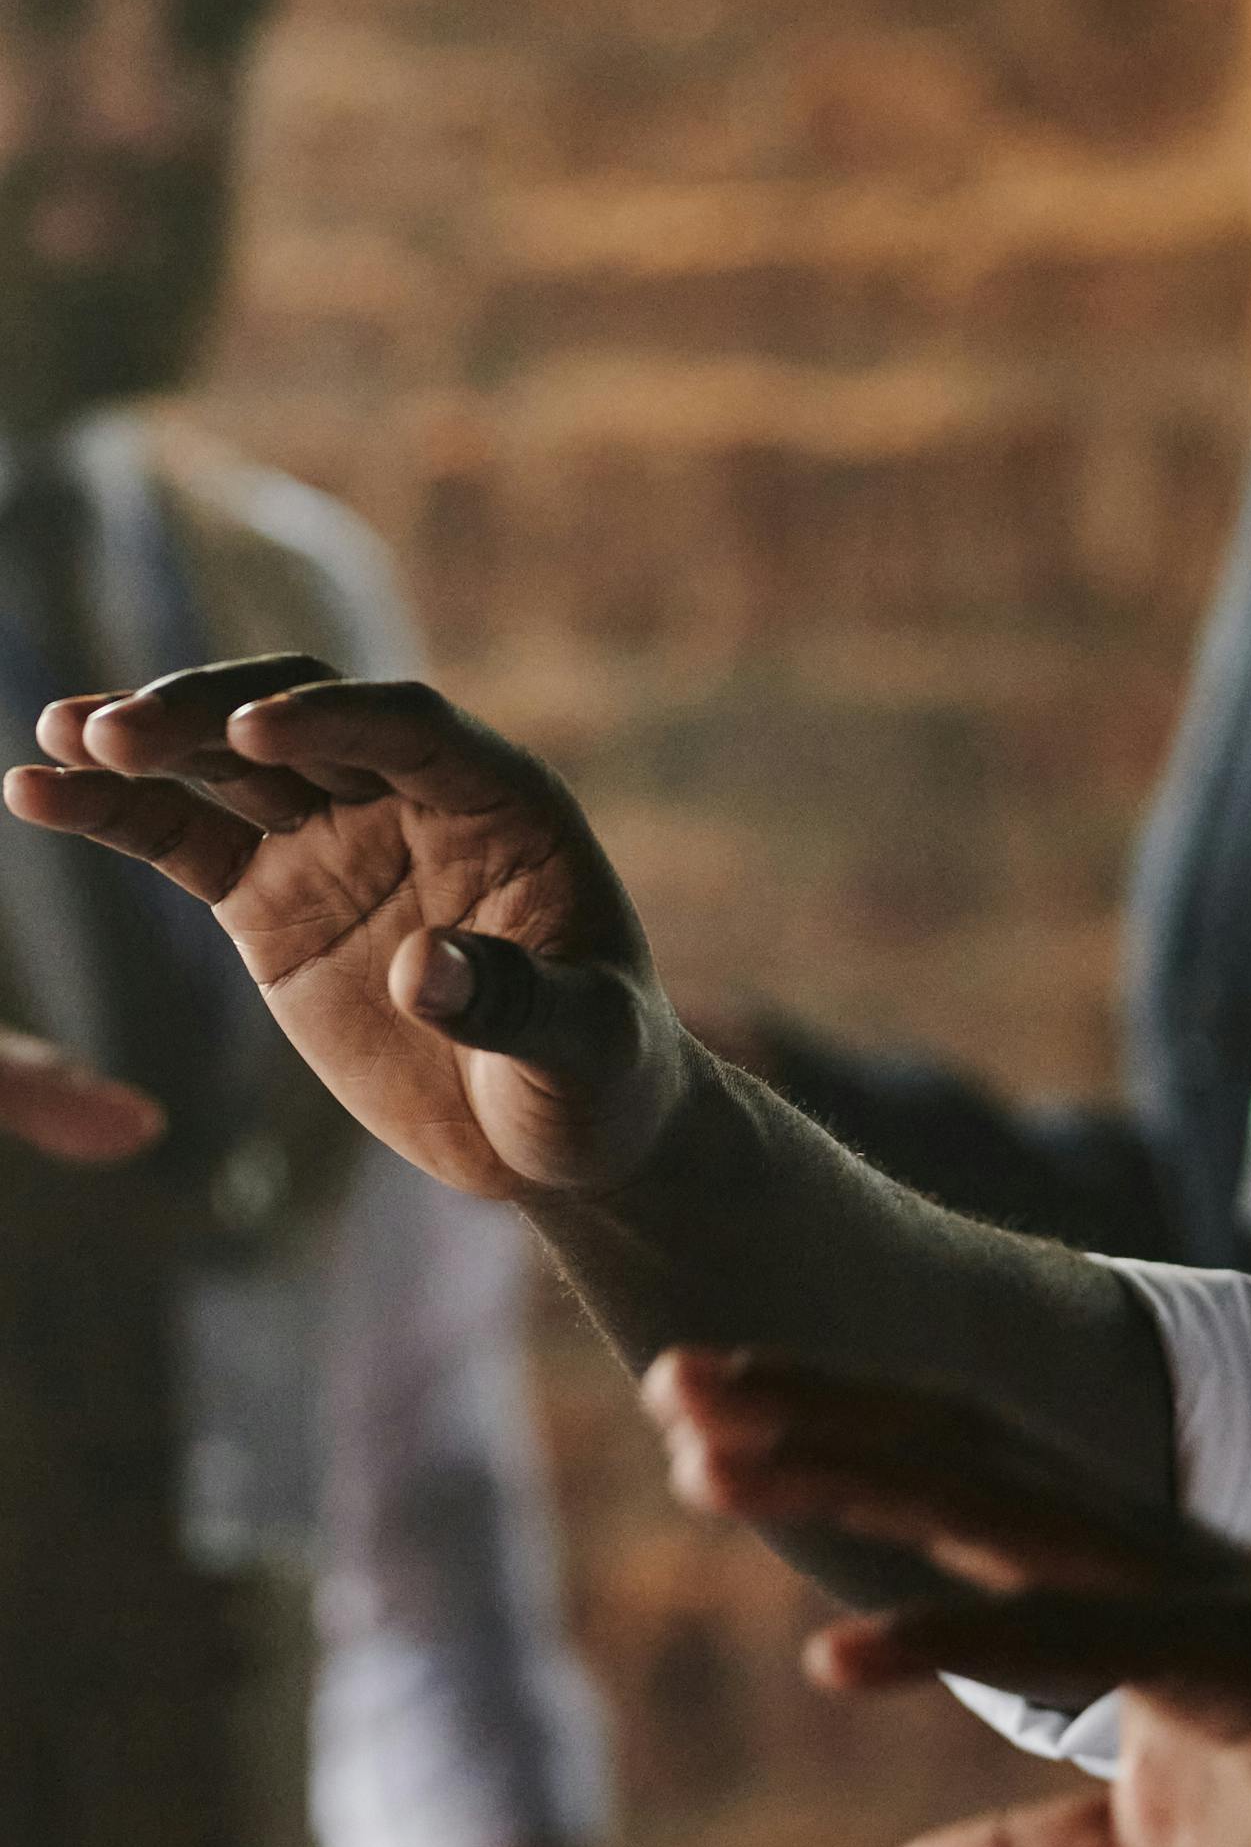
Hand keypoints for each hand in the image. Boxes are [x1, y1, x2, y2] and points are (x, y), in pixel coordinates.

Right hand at [4, 661, 690, 1200]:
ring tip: (55, 736)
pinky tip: (32, 791)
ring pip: (225, 765)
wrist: (553, 1131)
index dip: (335, 717)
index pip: (410, 726)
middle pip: (300, 721)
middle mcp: (410, 799)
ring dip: (142, 742)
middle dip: (208, 714)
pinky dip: (112, 815)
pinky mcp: (270, 902)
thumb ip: (512, 1002)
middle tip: (115, 729)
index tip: (252, 729)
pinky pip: (183, 841)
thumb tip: (423, 968)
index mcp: (502, 803)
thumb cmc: (598, 1078)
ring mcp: (332, 843)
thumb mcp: (583, 1048)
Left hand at [642, 1349, 1250, 1846]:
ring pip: (995, 1504)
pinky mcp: (1245, 1662)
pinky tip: (835, 1661)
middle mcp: (1150, 1554)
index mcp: (1129, 1581)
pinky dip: (951, 1637)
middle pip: (953, 1451)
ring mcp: (1198, 1596)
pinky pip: (1079, 1639)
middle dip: (809, 1414)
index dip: (834, 1436)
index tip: (701, 1414)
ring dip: (848, 1474)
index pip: (958, 1477)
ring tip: (711, 1463)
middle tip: (666, 1383)